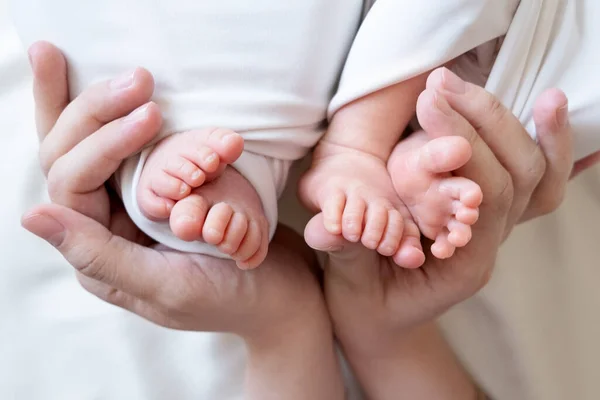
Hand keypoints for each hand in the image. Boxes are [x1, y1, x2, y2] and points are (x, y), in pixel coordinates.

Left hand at [22, 41, 343, 398]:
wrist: (281, 296)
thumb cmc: (228, 300)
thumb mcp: (165, 286)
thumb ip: (99, 255)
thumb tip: (31, 215)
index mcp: (98, 251)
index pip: (75, 182)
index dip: (106, 141)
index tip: (152, 113)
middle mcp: (107, 224)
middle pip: (73, 153)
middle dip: (97, 110)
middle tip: (139, 78)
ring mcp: (134, 206)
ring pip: (95, 144)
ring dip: (103, 105)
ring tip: (132, 74)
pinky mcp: (164, 192)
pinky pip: (133, 146)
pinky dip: (124, 117)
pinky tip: (123, 92)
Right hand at [303, 68, 574, 398]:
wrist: (384, 326)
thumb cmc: (367, 310)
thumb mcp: (350, 283)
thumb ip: (345, 250)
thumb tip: (329, 223)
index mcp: (464, 266)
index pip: (486, 195)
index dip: (460, 142)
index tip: (427, 102)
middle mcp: (489, 245)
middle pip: (517, 174)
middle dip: (482, 121)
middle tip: (437, 85)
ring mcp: (492, 230)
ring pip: (531, 172)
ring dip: (504, 122)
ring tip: (467, 83)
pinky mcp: (483, 215)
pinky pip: (526, 175)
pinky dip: (532, 138)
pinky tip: (527, 104)